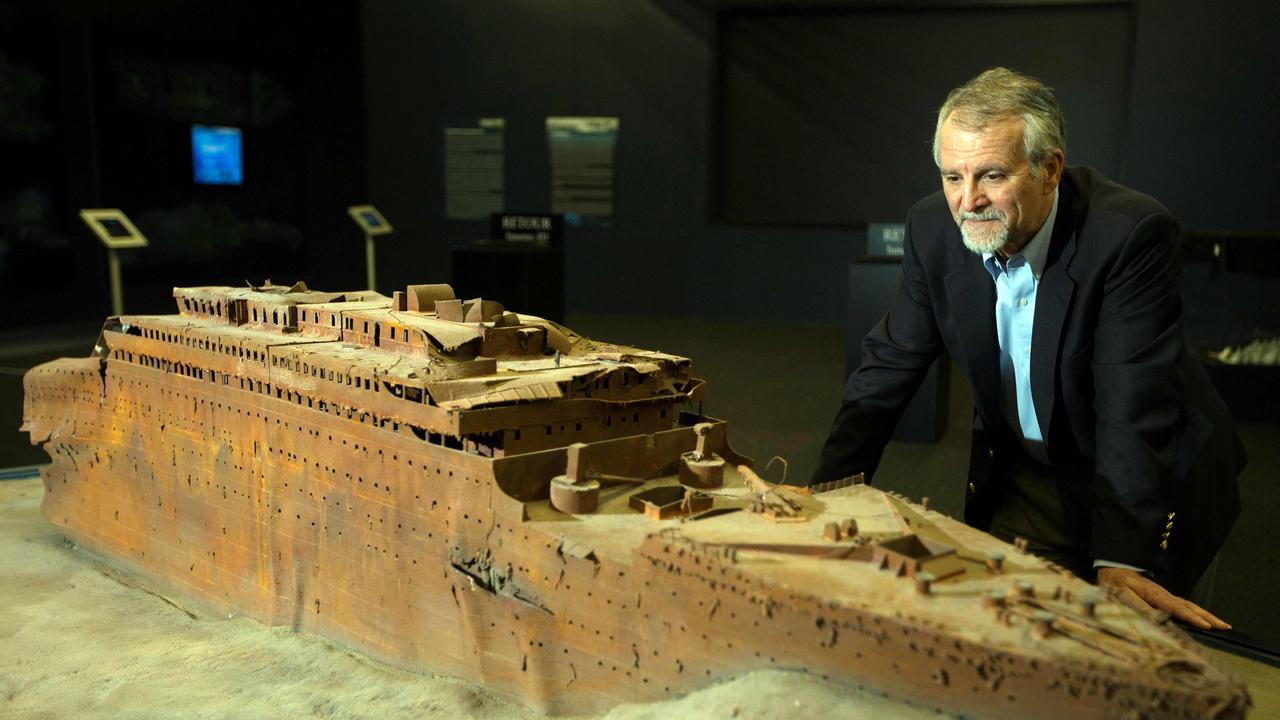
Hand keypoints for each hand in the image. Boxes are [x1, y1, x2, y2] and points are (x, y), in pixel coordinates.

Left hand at [1096, 567, 1230, 629]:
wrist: (1114, 570)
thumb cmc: (1115, 584)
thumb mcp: (1121, 595)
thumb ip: (1138, 606)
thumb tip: (1156, 618)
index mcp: (1154, 594)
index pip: (1176, 607)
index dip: (1191, 618)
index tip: (1206, 626)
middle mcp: (1164, 595)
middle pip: (1190, 606)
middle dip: (1208, 617)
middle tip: (1225, 627)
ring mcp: (1165, 596)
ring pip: (1189, 606)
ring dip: (1206, 615)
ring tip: (1222, 625)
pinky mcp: (1164, 598)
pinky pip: (1183, 607)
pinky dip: (1196, 613)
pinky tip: (1203, 620)